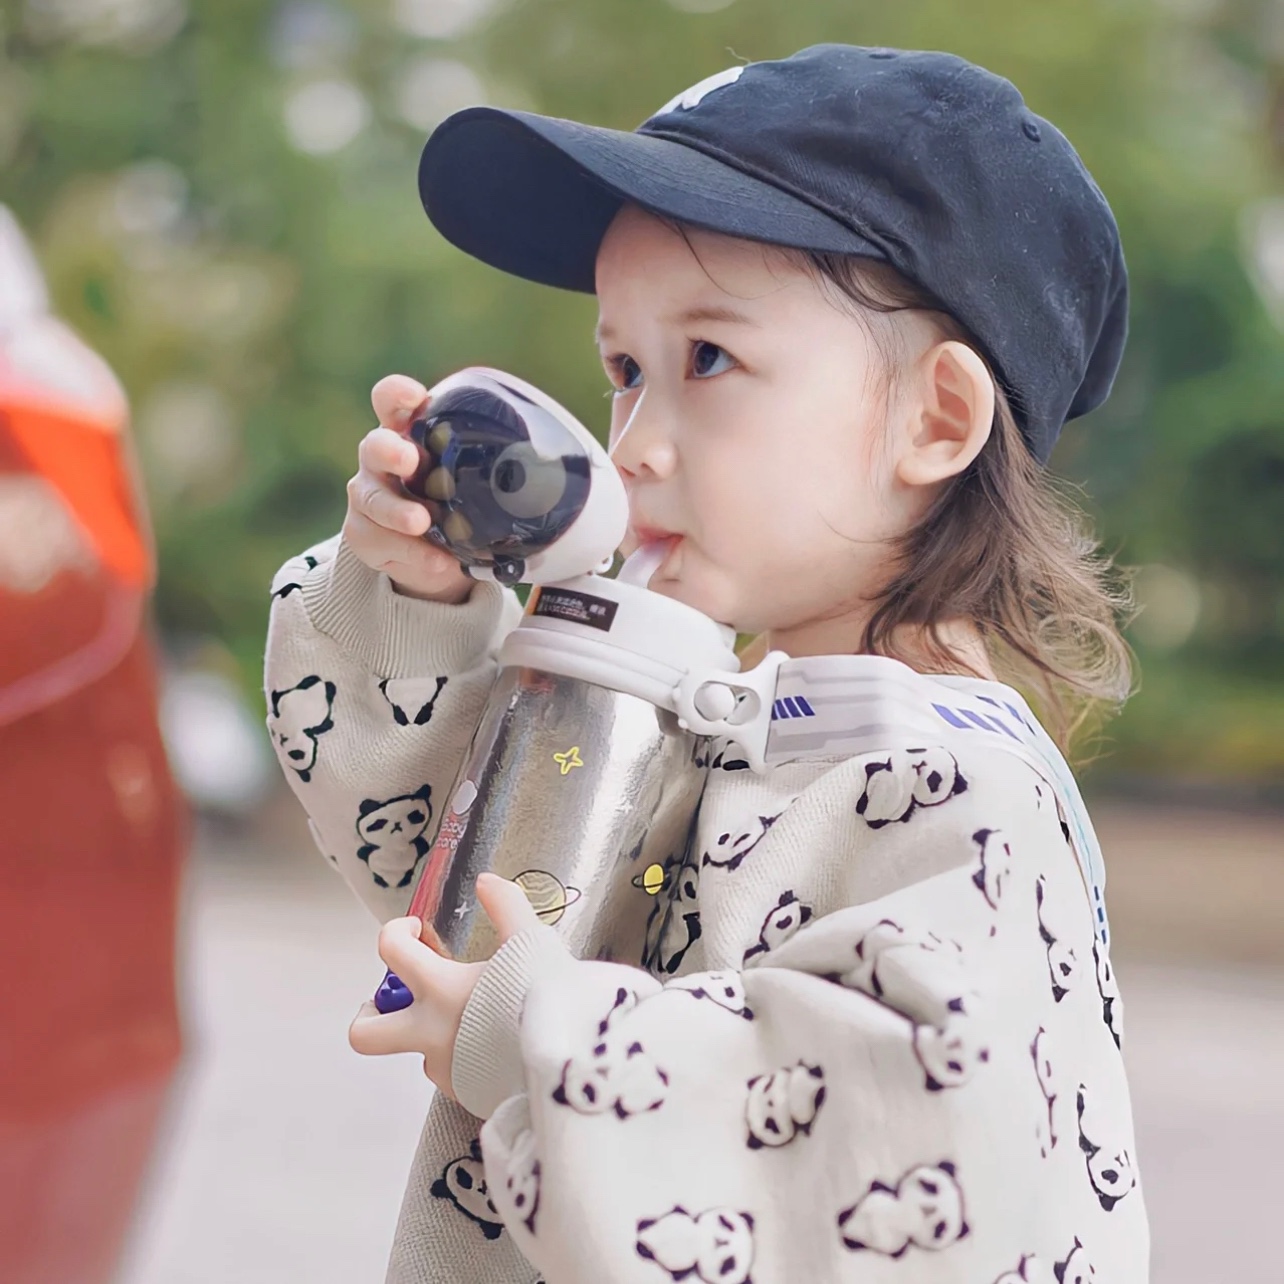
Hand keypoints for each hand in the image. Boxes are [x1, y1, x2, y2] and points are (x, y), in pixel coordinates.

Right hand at [342, 374, 474, 603]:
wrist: (432, 553)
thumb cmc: (456, 501)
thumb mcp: (476, 479)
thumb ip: (497, 465)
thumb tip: (564, 464)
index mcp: (406, 433)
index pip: (390, 401)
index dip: (396, 394)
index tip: (414, 396)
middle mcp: (381, 460)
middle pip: (374, 446)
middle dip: (390, 451)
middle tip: (411, 461)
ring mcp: (369, 495)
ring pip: (372, 499)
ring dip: (398, 511)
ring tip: (422, 522)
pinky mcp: (364, 533)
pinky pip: (380, 541)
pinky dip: (413, 554)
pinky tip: (439, 562)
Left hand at [348, 873, 541, 1097]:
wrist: (572, 1061)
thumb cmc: (548, 999)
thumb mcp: (531, 942)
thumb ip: (507, 906)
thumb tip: (487, 881)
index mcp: (441, 989)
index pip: (390, 950)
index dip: (397, 931)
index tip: (418, 931)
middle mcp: (431, 1033)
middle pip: (364, 1034)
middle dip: (371, 1014)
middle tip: (400, 999)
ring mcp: (444, 1069)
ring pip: (416, 1052)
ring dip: (432, 1033)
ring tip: (477, 1017)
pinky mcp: (463, 1095)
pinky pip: (450, 1073)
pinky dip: (462, 1057)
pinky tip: (495, 1045)